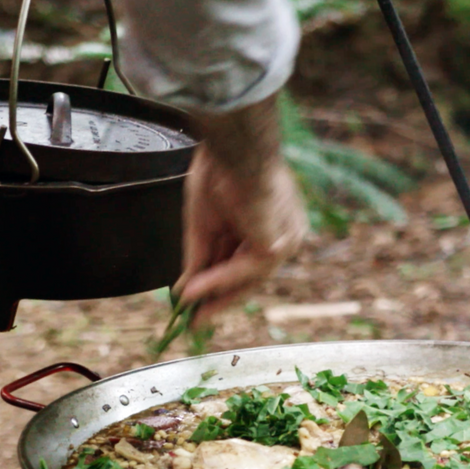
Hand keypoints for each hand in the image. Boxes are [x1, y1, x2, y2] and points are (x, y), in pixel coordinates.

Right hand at [174, 95, 307, 325]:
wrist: (235, 148)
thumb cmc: (222, 170)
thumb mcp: (204, 222)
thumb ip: (199, 256)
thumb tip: (185, 289)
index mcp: (270, 222)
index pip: (245, 261)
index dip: (220, 282)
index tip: (197, 301)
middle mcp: (283, 234)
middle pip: (249, 277)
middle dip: (219, 298)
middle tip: (195, 320)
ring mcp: (283, 240)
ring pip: (245, 279)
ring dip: (212, 293)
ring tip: (186, 307)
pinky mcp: (276, 245)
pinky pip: (242, 272)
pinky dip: (216, 282)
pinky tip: (192, 292)